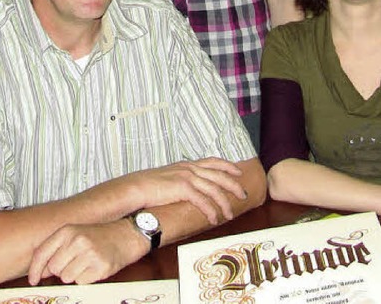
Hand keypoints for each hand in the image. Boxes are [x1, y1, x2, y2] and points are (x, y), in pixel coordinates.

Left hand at [28, 219, 142, 285]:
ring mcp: (89, 253)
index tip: (34, 280)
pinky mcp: (100, 267)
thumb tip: (41, 271)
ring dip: (74, 275)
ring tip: (86, 263)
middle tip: (74, 262)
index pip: (42, 253)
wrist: (126, 234)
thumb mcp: (76, 233)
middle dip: (60, 270)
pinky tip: (94, 267)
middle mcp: (77, 240)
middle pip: (54, 269)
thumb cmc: (99, 235)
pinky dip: (86, 278)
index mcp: (67, 230)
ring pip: (66, 278)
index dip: (34, 270)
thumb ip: (57, 248)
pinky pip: (81, 282)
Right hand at [130, 157, 247, 223]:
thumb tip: (190, 188)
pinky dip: (211, 211)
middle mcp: (189, 168)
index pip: (212, 161)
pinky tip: (214, 219)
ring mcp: (186, 177)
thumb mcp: (169, 176)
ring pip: (213, 189)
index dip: (227, 165)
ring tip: (230, 214)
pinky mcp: (182, 188)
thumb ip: (181, 178)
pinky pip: (202, 201)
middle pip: (218, 174)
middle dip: (233, 184)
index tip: (238, 171)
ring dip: (224, 203)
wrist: (137, 186)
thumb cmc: (150, 184)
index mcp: (187, 164)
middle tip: (243, 194)